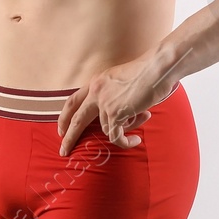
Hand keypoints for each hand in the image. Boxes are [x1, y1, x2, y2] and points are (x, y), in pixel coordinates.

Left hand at [56, 50, 178, 155]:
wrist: (157, 68)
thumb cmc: (147, 72)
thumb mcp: (121, 80)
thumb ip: (114, 94)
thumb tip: (118, 115)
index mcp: (96, 82)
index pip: (73, 100)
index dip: (65, 116)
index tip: (61, 129)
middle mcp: (96, 92)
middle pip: (76, 119)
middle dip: (69, 137)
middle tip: (63, 150)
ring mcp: (105, 103)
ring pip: (105, 129)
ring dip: (122, 132)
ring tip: (138, 126)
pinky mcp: (116, 113)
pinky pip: (116, 136)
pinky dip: (125, 141)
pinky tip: (135, 140)